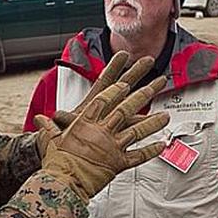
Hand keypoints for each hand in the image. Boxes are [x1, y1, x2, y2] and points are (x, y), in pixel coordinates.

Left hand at [36, 51, 153, 156]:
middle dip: (137, 72)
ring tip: (161, 81)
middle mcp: (107, 110)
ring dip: (148, 92)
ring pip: (135, 104)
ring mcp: (116, 121)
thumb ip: (65, 121)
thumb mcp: (65, 130)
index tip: (123, 55)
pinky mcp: (121, 135)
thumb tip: (56, 116)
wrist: (72, 163)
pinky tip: (160, 116)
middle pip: (124, 86)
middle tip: (148, 60)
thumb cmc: (67, 145)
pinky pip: (137, 127)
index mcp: (93, 105)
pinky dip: (149, 122)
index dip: (114, 68)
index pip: (105, 81)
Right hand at [37, 74, 169, 200]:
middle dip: (142, 95)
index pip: (103, 99)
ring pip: (137, 130)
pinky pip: (139, 156)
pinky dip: (151, 151)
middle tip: (155, 85)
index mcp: (85, 122)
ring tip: (166, 116)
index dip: (115, 90)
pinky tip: (162, 145)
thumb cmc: (56, 161)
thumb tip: (41, 120)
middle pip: (125, 108)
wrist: (64, 182)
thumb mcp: (50, 140)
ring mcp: (112, 146)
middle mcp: (102, 130)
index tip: (125, 83)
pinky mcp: (119, 163)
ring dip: (153, 122)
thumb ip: (49, 128)